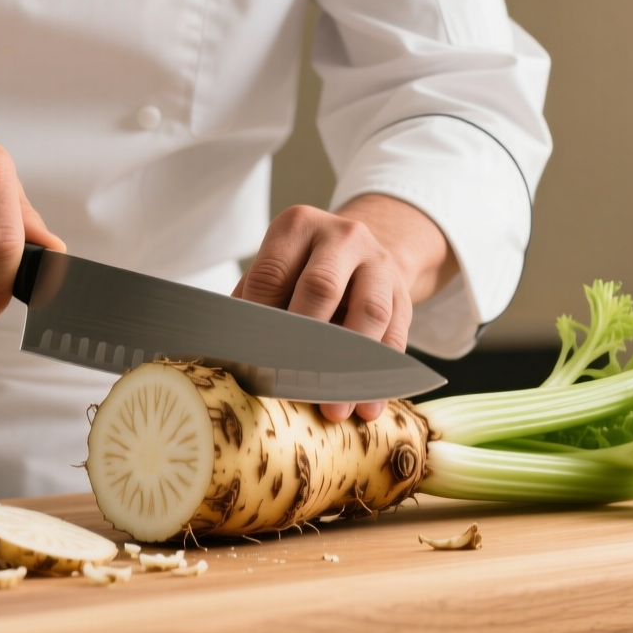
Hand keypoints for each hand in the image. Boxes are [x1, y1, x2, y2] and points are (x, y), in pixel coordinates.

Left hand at [233, 195, 456, 421]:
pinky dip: (381, 376)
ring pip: (369, 312)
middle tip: (290, 384)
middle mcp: (342, 236)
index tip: (252, 361)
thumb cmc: (302, 270)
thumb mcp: (276, 269)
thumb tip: (229, 354)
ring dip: (350, 365)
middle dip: (305, 341)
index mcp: (298, 226)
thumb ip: (253, 303)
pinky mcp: (403, 294)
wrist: (361, 251)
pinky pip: (397, 335)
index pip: (272, 274)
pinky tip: (366, 406)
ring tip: (334, 406)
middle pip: (322, 286)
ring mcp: (378, 263)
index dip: (260, 319)